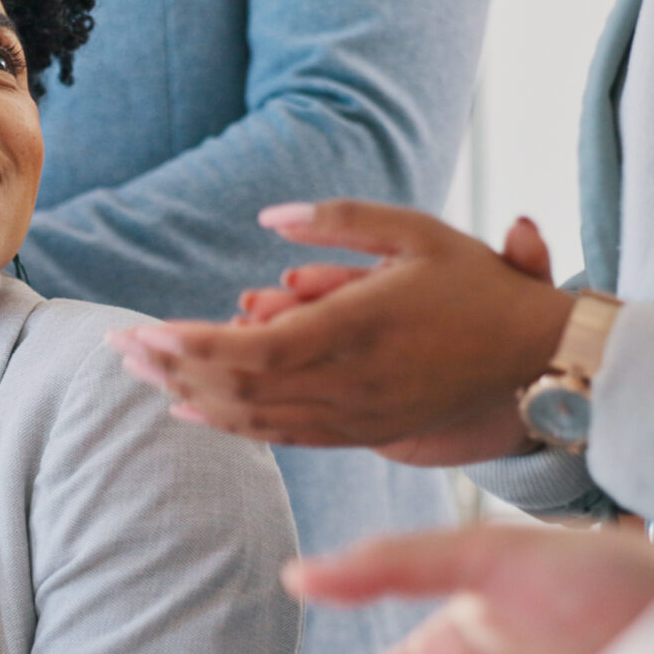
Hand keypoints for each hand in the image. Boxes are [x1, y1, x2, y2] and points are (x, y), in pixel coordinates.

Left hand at [107, 203, 576, 465]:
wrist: (537, 358)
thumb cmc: (475, 284)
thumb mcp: (415, 231)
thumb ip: (340, 220)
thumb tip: (270, 218)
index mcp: (357, 329)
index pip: (252, 351)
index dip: (189, 348)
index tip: (141, 331)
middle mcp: (350, 383)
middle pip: (237, 389)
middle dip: (169, 370)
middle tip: (116, 347)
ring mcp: (355, 416)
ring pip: (253, 419)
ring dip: (188, 398)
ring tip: (138, 374)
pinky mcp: (361, 435)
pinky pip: (280, 436)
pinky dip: (228, 423)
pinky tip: (188, 410)